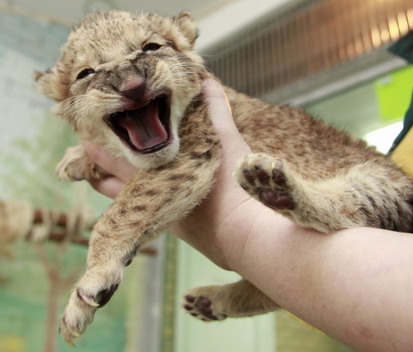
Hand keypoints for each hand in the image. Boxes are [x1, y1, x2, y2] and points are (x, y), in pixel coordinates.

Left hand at [83, 79, 278, 269]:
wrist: (243, 234)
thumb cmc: (232, 187)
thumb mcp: (227, 142)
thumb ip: (216, 111)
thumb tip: (208, 82)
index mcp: (157, 174)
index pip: (117, 160)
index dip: (97, 150)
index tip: (84, 139)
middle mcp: (151, 197)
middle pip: (111, 184)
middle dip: (97, 170)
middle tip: (83, 159)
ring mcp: (160, 216)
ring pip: (123, 203)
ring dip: (112, 188)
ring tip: (100, 178)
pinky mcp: (175, 229)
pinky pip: (143, 215)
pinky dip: (136, 203)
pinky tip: (140, 198)